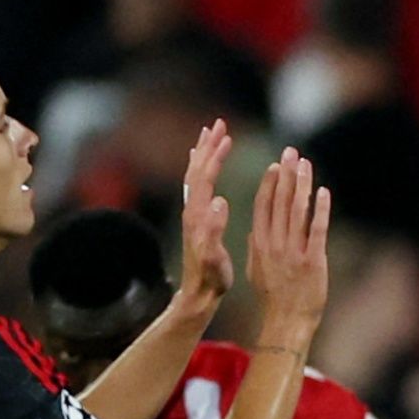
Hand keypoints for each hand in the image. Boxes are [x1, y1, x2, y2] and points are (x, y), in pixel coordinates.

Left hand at [176, 118, 233, 312]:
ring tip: (211, 135)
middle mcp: (192, 210)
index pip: (204, 178)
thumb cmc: (211, 279)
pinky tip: (202, 163)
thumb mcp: (214, 257)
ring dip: (203, 153)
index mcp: (198, 216)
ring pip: (195, 175)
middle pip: (197, 170)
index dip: (215, 157)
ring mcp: (192, 214)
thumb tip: (218, 201)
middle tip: (218, 124)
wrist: (197, 294)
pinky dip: (200, 168)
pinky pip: (196, 186)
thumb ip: (214, 230)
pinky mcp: (196, 219)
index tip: (226, 138)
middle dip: (208, 146)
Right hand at [245, 148, 332, 337]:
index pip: (264, 206)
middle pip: (280, 202)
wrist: (287, 322)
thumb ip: (255, 248)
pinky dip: (320, 209)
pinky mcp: (313, 260)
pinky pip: (317, 229)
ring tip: (306, 164)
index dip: (270, 183)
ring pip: (298, 211)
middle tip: (292, 152)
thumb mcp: (255, 271)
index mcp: (259, 244)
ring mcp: (294, 251)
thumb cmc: (272, 298)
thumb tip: (255, 231)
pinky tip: (323, 192)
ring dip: (302, 185)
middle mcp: (274, 244)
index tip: (276, 164)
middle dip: (286, 175)